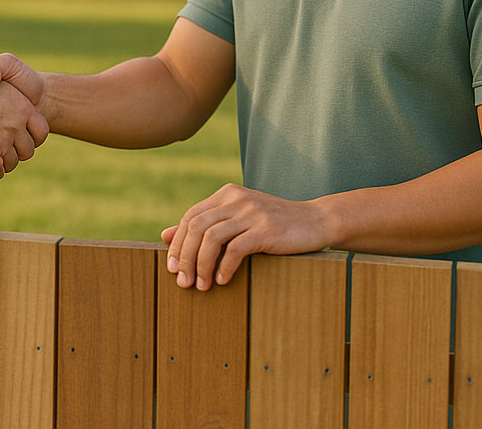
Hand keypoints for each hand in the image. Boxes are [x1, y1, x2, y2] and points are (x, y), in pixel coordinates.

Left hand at [160, 183, 328, 288]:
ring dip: (202, 265)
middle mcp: (236, 199)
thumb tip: (165, 235)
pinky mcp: (266, 229)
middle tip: (182, 282)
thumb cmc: (274, 224)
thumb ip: (205, 224)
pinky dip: (225, 267)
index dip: (178, 243)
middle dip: (185, 257)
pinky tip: (222, 281)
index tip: (172, 267)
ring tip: (201, 286)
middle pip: (196, 227)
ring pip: (212, 237)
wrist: (316, 221)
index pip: (191, 217)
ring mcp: (251, 213)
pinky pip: (236, 248)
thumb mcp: (237, 219)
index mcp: (226, 194)